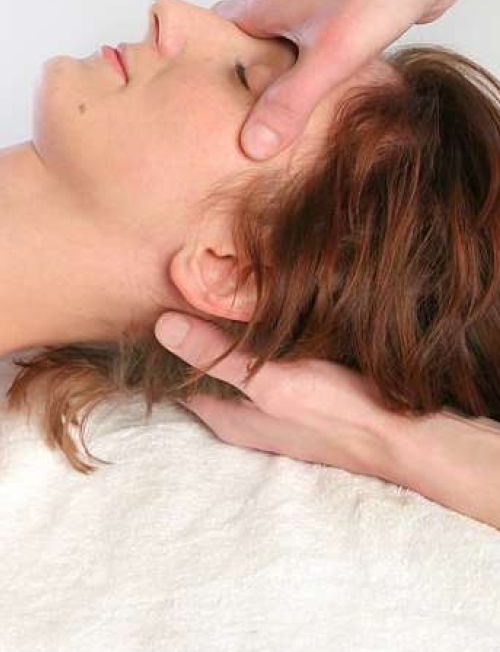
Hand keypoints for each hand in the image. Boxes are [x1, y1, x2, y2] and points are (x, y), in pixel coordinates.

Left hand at [154, 313, 395, 479]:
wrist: (400, 436)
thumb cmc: (335, 410)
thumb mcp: (270, 380)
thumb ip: (217, 356)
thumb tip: (162, 325)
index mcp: (226, 417)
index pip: (175, 379)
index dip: (164, 344)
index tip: (155, 302)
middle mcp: (242, 416)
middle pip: (203, 371)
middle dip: (192, 335)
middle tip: (182, 286)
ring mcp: (269, 408)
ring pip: (232, 367)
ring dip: (224, 338)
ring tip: (213, 293)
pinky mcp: (295, 396)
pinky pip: (260, 366)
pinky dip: (253, 343)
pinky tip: (259, 317)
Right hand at [212, 0, 462, 160]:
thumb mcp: (330, 55)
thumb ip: (290, 102)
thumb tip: (251, 144)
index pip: (210, 32)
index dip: (200, 67)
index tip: (198, 103)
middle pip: (243, 42)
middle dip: (240, 80)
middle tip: (235, 123)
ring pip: (278, 43)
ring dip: (277, 75)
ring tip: (274, 118)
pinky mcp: (340, 7)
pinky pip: (308, 42)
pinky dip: (305, 67)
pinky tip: (318, 92)